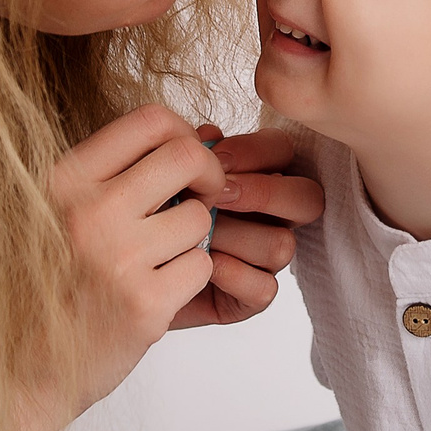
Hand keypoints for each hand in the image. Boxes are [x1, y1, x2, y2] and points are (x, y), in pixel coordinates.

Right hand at [46, 105, 227, 430]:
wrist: (22, 370)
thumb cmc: (47, 283)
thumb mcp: (61, 211)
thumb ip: (122, 171)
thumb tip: (210, 130)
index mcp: (63, 180)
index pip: (148, 120)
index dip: (182, 133)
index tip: (185, 162)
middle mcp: (88, 212)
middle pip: (187, 157)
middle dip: (209, 175)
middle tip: (204, 198)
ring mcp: (118, 259)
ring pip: (199, 218)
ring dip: (193, 238)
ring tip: (159, 259)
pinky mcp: (145, 305)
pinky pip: (201, 266)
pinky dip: (189, 278)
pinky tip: (158, 291)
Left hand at [166, 123, 322, 328]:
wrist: (123, 273)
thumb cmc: (147, 215)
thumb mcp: (166, 176)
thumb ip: (189, 153)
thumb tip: (209, 135)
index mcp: (257, 175)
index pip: (283, 152)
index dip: (256, 151)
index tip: (217, 159)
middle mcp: (272, 216)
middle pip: (307, 198)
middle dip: (264, 192)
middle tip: (220, 195)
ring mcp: (265, 258)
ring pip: (282, 244)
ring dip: (237, 236)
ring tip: (200, 235)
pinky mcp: (251, 296)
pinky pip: (265, 288)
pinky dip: (234, 275)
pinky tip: (205, 265)